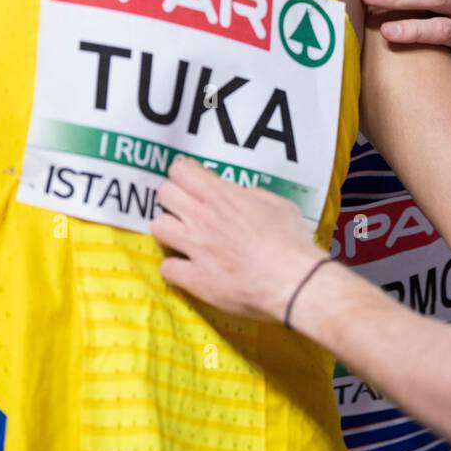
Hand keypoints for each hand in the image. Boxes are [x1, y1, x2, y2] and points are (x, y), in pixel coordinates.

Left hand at [153, 157, 321, 320]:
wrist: (292, 280)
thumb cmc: (290, 240)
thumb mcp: (277, 203)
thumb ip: (251, 196)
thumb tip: (239, 196)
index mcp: (222, 196)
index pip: (181, 170)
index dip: (184, 175)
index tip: (192, 182)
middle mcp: (202, 217)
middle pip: (164, 193)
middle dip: (173, 198)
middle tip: (187, 209)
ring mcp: (195, 248)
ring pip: (158, 227)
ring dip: (168, 230)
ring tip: (183, 237)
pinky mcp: (195, 278)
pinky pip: (167, 268)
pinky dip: (175, 268)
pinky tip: (188, 269)